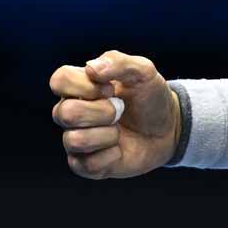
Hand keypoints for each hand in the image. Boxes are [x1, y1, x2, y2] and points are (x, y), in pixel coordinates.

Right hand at [49, 50, 178, 178]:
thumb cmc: (149, 97)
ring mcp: (76, 139)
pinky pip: (88, 165)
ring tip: (119, 130)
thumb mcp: (143, 71)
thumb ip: (118, 62)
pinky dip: (111, 155)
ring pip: (75, 140)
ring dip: (107, 135)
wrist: (168, 129)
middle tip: (120, 110)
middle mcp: (71, 112)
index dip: (84, 85)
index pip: (59, 80)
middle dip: (102, 112)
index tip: (110, 88)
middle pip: (65, 113)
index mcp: (78, 87)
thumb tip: (91, 68)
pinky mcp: (85, 165)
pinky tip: (119, 149)